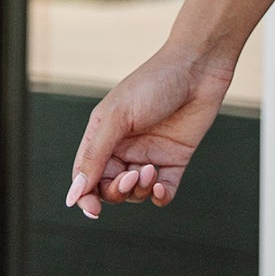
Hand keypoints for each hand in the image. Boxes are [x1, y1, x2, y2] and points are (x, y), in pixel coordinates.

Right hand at [63, 49, 233, 218]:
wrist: (199, 66)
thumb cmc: (154, 82)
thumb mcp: (117, 117)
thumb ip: (95, 155)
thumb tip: (74, 192)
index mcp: (103, 134)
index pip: (86, 175)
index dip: (85, 196)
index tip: (93, 210)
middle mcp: (125, 147)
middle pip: (111, 187)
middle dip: (117, 191)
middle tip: (132, 177)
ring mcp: (151, 153)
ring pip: (136, 191)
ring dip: (139, 190)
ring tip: (150, 172)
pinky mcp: (176, 157)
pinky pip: (164, 189)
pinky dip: (160, 196)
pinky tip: (160, 188)